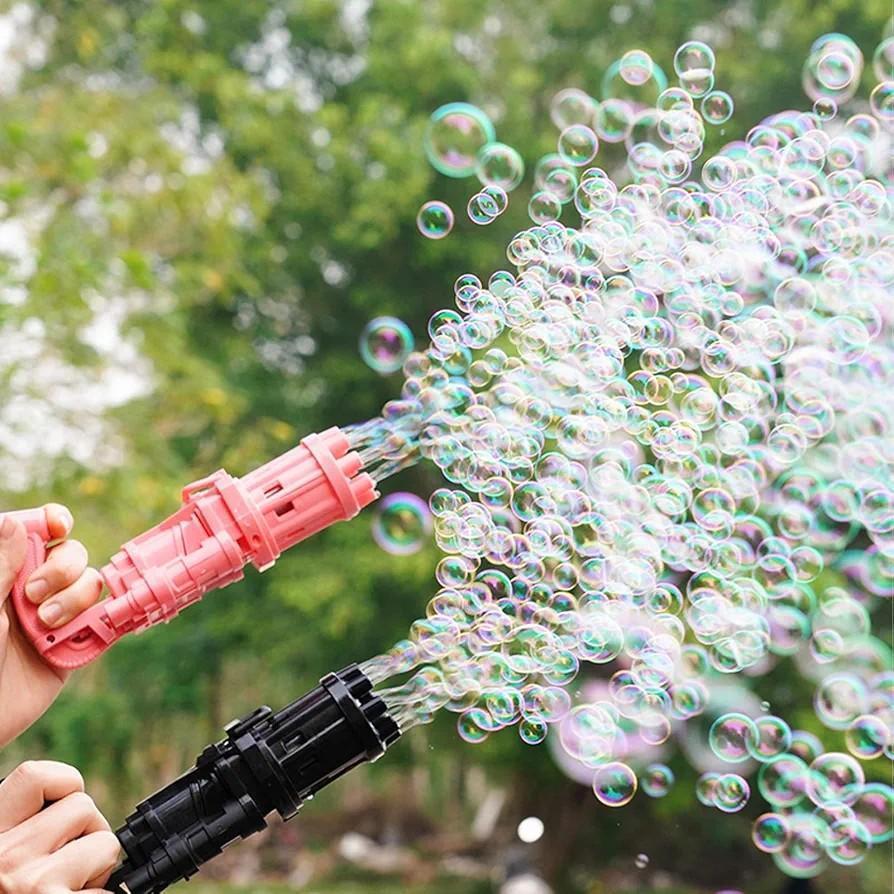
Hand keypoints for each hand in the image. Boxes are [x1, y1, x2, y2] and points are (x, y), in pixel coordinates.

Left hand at [0, 507, 103, 746]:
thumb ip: (1, 565)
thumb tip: (17, 522)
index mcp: (6, 573)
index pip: (37, 532)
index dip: (53, 522)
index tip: (57, 526)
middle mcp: (31, 591)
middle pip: (72, 554)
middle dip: (62, 569)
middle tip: (33, 595)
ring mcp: (53, 618)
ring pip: (91, 585)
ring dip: (75, 600)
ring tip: (45, 626)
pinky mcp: (72, 647)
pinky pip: (102, 624)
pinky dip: (99, 625)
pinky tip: (77, 635)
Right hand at [0, 761, 118, 892]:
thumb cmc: (9, 886)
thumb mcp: (0, 850)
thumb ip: (21, 823)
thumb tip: (73, 795)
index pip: (33, 776)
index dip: (63, 779)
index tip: (70, 793)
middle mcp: (2, 855)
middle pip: (82, 806)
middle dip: (88, 834)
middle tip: (67, 866)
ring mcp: (29, 883)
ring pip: (105, 842)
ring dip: (98, 867)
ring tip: (70, 889)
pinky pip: (112, 888)